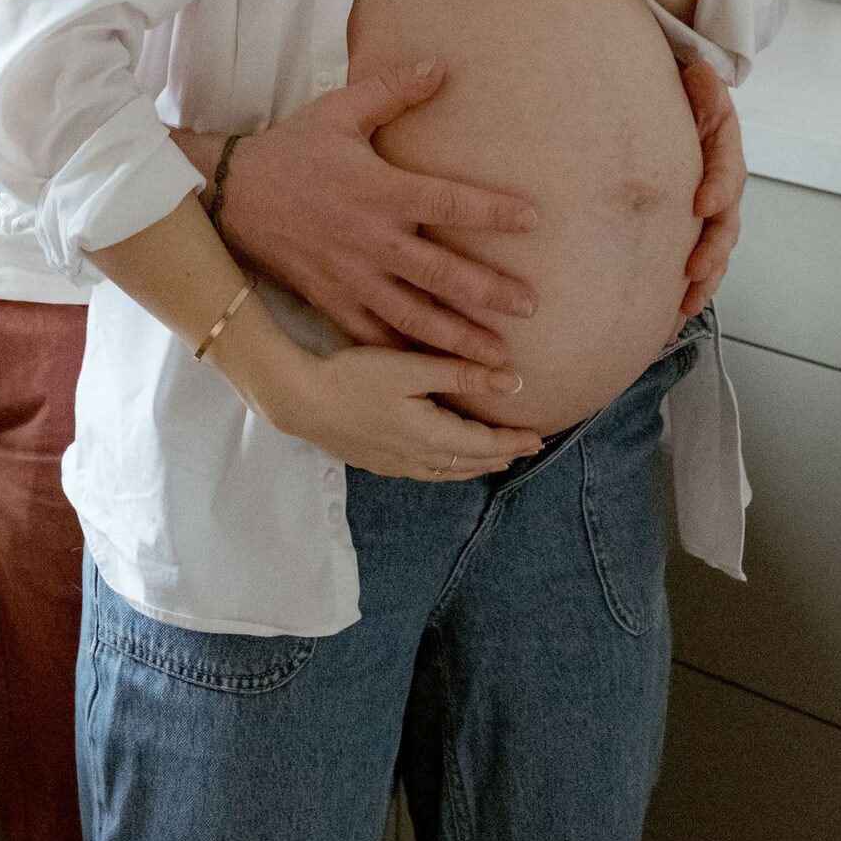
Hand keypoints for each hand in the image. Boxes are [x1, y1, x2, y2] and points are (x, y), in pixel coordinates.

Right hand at [217, 65, 540, 368]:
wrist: (231, 195)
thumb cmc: (291, 150)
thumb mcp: (339, 111)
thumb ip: (392, 91)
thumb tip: (440, 66)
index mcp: (381, 191)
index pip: (449, 202)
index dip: (493, 211)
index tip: (534, 219)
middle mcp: (373, 240)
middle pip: (442, 273)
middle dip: (490, 293)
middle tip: (532, 307)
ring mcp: (353, 278)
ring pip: (415, 316)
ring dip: (459, 338)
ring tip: (499, 360)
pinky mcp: (333, 301)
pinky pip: (375, 336)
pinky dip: (407, 356)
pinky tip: (437, 375)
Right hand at [265, 342, 544, 480]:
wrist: (301, 401)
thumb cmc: (355, 376)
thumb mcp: (411, 367)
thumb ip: (461, 374)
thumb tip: (513, 383)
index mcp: (431, 435)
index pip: (484, 443)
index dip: (513, 441)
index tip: (539, 437)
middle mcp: (417, 457)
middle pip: (470, 462)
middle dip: (501, 456)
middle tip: (528, 451)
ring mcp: (395, 464)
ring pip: (448, 472)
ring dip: (476, 465)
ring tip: (496, 460)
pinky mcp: (377, 462)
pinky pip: (427, 473)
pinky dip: (449, 469)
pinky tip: (446, 462)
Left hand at [677, 58, 745, 317]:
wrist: (678, 103)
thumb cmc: (685, 97)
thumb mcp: (696, 84)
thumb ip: (702, 84)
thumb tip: (704, 72)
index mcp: (724, 151)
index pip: (728, 173)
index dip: (718, 188)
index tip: (701, 204)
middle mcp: (721, 187)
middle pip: (726, 226)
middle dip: (712, 252)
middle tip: (694, 271)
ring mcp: (708, 212)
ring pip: (714, 253)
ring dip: (703, 282)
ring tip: (684, 305)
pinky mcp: (690, 229)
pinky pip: (694, 265)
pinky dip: (686, 291)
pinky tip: (668, 317)